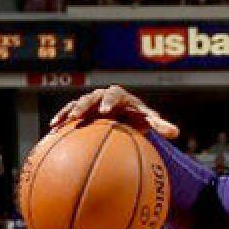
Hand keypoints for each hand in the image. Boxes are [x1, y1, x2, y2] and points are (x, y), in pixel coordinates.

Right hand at [50, 85, 178, 138]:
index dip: (108, 101)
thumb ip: (160, 125)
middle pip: (90, 98)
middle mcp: (101, 96)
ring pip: (75, 104)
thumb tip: (176, 133)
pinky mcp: (79, 111)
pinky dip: (60, 119)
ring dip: (67, 112)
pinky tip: (52, 129)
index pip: (113, 95)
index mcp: (119, 96)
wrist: (123, 115)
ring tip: (58, 123)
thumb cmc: (137, 117)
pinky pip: (67, 113)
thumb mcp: (149, 120)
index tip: (105, 111)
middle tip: (78, 117)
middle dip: (83, 106)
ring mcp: (88, 103)